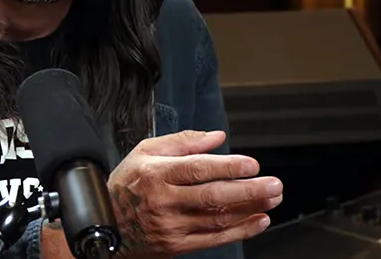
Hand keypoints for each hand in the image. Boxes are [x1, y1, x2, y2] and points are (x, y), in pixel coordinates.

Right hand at [107, 130, 281, 257]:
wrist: (106, 223)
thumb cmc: (127, 184)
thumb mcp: (145, 151)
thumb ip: (183, 142)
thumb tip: (216, 137)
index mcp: (156, 173)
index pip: (198, 169)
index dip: (228, 167)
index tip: (252, 165)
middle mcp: (163, 200)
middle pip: (213, 196)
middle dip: (249, 190)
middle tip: (274, 184)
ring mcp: (170, 225)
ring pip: (217, 218)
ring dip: (250, 209)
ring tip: (271, 199)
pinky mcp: (176, 244)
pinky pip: (214, 238)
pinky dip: (239, 231)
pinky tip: (257, 221)